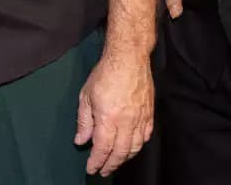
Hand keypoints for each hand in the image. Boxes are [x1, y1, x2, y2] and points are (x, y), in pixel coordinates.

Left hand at [75, 48, 153, 176]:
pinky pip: (146, 136)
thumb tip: (81, 140)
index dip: (96, 161)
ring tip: (115, 163)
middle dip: (110, 164)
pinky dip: (138, 146)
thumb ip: (84, 121)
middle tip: (103, 171)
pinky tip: (132, 148)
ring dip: (124, 159)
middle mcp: (126, 122)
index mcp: (108, 118)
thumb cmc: (105, 73)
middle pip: (120, 152)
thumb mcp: (86, 96)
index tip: (91, 169)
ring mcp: (140, 119)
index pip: (102, 148)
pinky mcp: (149, 114)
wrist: (128, 58)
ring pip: (134, 147)